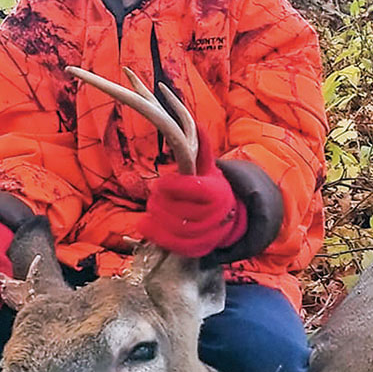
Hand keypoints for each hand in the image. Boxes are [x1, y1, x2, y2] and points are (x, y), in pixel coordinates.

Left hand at [140, 133, 246, 256]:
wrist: (226, 215)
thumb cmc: (209, 186)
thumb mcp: (206, 166)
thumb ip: (200, 146)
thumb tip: (196, 122)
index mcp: (216, 191)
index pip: (191, 188)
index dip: (171, 186)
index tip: (161, 183)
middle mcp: (216, 214)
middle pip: (180, 211)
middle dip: (160, 204)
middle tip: (153, 197)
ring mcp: (210, 233)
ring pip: (176, 229)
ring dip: (156, 220)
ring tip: (148, 213)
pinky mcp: (200, 248)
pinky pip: (177, 246)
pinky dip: (158, 237)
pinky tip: (146, 227)